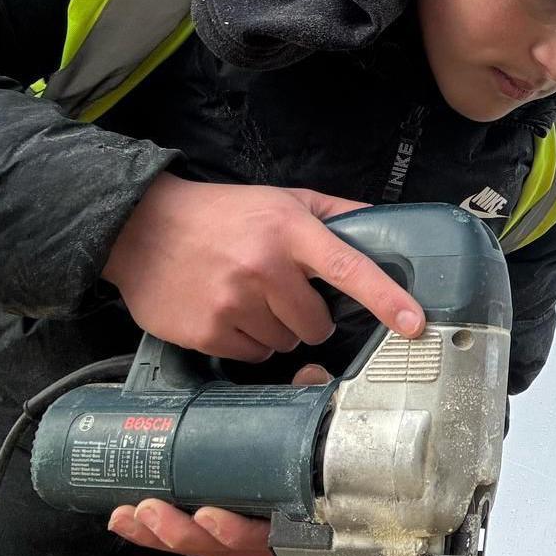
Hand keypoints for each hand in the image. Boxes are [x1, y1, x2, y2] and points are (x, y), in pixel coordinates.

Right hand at [104, 173, 424, 360]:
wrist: (140, 228)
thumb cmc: (222, 213)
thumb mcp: (281, 200)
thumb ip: (335, 212)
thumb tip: (383, 222)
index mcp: (290, 232)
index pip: (351, 270)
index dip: (387, 299)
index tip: (415, 324)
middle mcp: (264, 268)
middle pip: (317, 324)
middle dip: (308, 316)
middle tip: (283, 293)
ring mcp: (233, 303)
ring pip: (285, 343)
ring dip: (277, 329)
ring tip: (249, 297)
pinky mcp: (206, 332)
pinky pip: (252, 355)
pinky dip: (247, 341)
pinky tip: (228, 311)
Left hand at [107, 364, 332, 555]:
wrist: (322, 493)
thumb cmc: (322, 469)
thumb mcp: (324, 439)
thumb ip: (317, 412)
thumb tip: (309, 377)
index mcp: (294, 522)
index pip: (264, 537)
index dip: (235, 532)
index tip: (210, 515)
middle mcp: (264, 540)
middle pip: (219, 549)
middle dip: (179, 533)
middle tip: (152, 509)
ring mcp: (239, 543)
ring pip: (199, 549)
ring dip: (159, 535)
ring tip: (131, 514)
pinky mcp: (217, 537)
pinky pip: (187, 542)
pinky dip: (155, 536)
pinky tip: (129, 520)